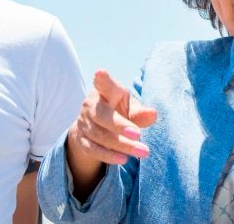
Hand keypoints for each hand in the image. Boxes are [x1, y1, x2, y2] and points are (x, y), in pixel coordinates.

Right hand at [66, 70, 156, 195]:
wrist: (97, 125)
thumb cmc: (120, 110)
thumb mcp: (131, 108)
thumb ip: (141, 113)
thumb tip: (153, 115)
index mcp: (105, 91)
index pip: (104, 84)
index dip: (102, 79)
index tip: (100, 73)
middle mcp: (90, 105)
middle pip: (101, 115)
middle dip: (119, 125)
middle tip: (139, 135)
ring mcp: (83, 123)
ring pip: (99, 135)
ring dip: (121, 145)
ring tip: (143, 151)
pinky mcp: (80, 139)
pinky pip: (92, 149)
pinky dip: (108, 155)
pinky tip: (124, 159)